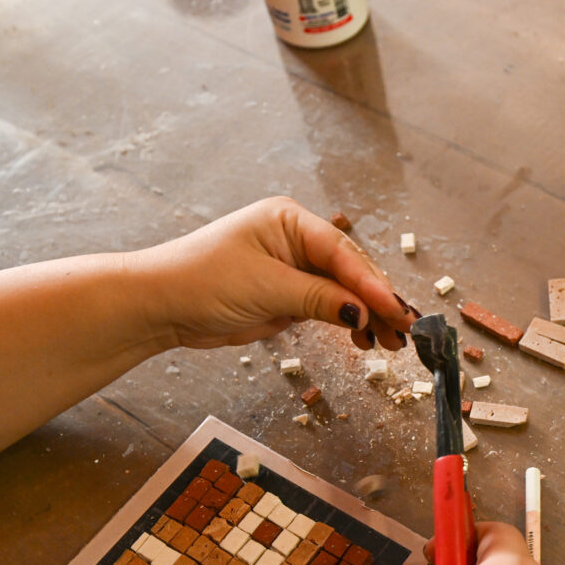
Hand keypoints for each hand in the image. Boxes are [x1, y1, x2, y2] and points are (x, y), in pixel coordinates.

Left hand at [128, 196, 417, 351]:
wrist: (160, 306)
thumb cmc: (201, 280)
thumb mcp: (267, 288)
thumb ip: (319, 299)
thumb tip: (362, 313)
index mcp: (291, 221)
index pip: (343, 253)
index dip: (372, 284)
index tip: (394, 310)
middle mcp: (297, 240)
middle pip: (352, 272)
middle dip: (378, 302)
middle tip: (403, 330)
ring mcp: (295, 268)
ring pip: (345, 292)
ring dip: (368, 317)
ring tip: (389, 343)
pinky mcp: (290, 295)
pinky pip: (330, 308)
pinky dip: (348, 324)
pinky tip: (363, 341)